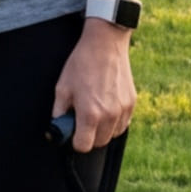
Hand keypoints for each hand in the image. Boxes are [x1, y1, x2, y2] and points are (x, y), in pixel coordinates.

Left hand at [54, 21, 137, 148]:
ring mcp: (123, 110)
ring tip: (95, 113)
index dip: (75, 141)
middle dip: (89, 137)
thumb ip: (59, 112)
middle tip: (81, 121)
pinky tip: (106, 108)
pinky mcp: (132, 103)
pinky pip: (123, 124)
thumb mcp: (62, 88)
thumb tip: (58, 126)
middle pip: (100, 143)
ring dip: (103, 131)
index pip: (83, 146)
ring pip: (113, 135)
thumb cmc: (82, 64)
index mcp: (90, 114)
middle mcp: (110, 116)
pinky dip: (115, 122)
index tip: (73, 133)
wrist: (105, 45)